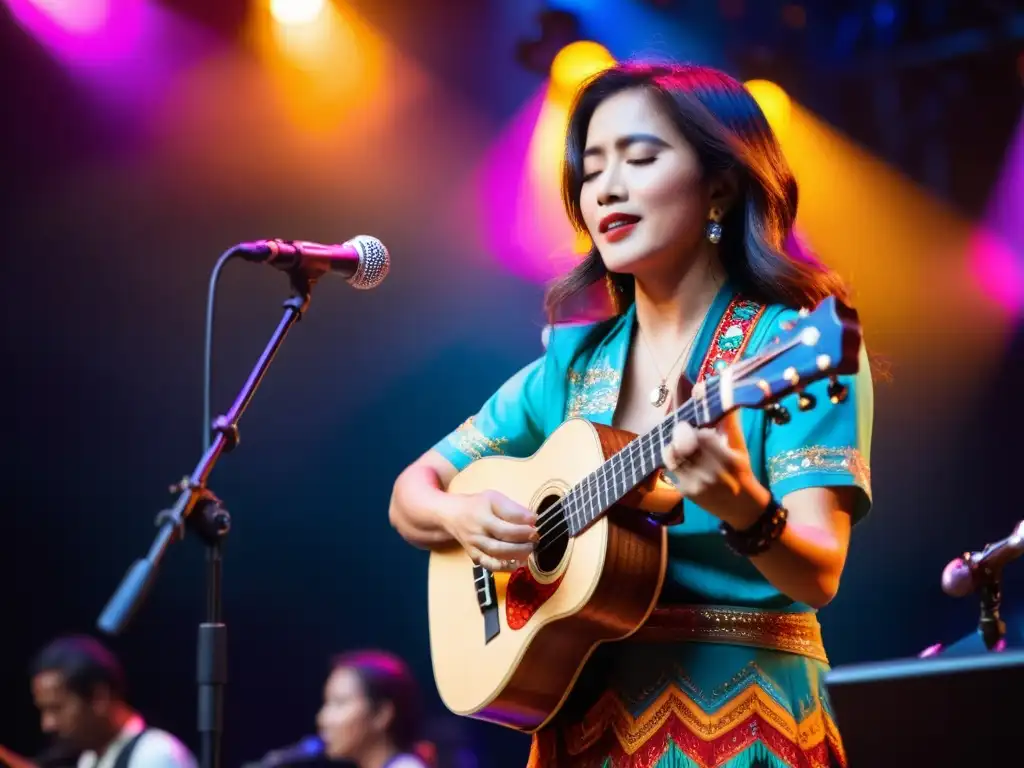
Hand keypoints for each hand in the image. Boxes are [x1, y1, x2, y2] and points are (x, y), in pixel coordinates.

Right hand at [441, 490, 536, 571]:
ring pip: (496, 557)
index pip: (505, 527)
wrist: (452, 515)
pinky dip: (504, 567)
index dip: (523, 529)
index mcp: (482, 517)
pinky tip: (517, 563)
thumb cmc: (476, 504)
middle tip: (535, 539)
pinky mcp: (474, 557)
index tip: (536, 524)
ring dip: (516, 555)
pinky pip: (489, 566)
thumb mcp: (493, 498)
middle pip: (500, 545)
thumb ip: (512, 508)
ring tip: (529, 549)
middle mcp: (476, 534)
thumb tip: (533, 519)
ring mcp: (474, 547)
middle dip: (521, 544)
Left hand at [660, 410, 769, 527]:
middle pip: (682, 445)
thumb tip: (724, 396)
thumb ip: (729, 422)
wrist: (743, 508)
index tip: (688, 422)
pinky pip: (672, 469)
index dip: (688, 427)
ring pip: (672, 456)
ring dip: (673, 446)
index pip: (698, 435)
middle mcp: (710, 472)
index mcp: (726, 458)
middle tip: (682, 429)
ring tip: (680, 443)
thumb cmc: (742, 472)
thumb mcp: (740, 447)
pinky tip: (682, 459)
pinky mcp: (686, 492)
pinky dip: (673, 460)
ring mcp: (696, 483)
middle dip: (679, 434)